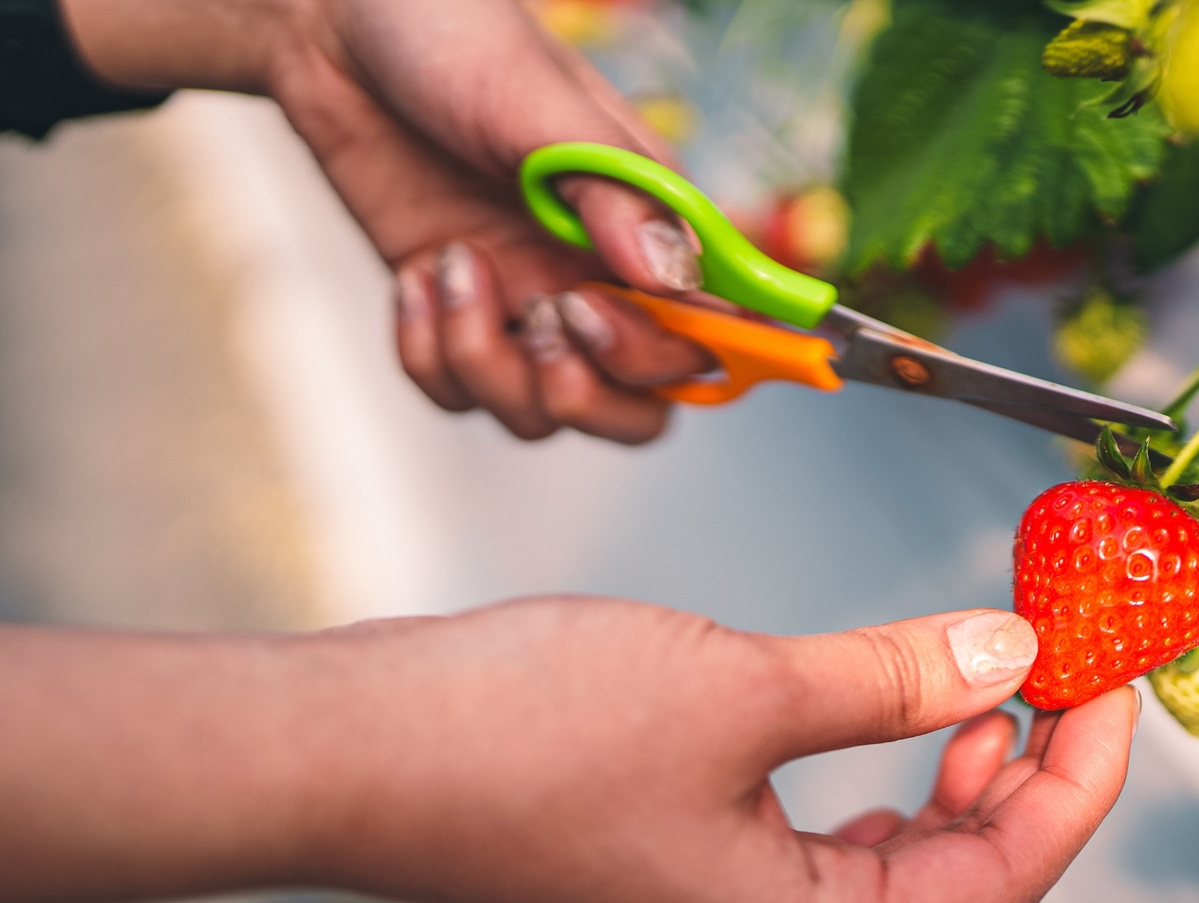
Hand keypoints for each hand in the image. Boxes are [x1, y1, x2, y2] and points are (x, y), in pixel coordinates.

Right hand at [0, 601, 1137, 902]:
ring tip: (1004, 676)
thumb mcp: (744, 688)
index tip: (1116, 670)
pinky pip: (842, 835)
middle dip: (1036, 760)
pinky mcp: (700, 861)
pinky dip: (893, 772)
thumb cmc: (527, 736)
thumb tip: (1012, 653)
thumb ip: (895, 679)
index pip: (1006, 873)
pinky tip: (914, 715)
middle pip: (968, 870)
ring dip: (968, 765)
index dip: (1082, 769)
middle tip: (1072, 656)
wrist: (361, 749)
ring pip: (908, 856)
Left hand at [64, 0, 715, 442]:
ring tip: (453, 270)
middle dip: (592, 393)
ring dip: (492, 367)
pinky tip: (414, 278)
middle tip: (547, 316)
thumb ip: (615, 189)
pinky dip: (428, 355)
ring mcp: (526, 304)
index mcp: (648, 224)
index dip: (683, 353)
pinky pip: (460, 394)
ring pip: (543, 414)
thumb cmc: (453, 35)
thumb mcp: (539, 101)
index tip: (604, 313)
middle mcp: (598, 278)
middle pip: (639, 407)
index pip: (713, 329)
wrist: (332, 29)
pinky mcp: (458, 316)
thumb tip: (674, 273)